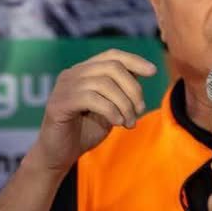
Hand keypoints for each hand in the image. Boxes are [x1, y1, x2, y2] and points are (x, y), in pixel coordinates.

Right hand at [30, 49, 155, 173]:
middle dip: (133, 88)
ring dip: (124, 104)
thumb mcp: (110, 108)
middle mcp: (71, 74)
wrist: (60, 155)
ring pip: (104, 83)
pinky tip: (117, 123)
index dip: (134, 60)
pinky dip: (111, 110)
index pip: (112, 55)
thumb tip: (144, 72)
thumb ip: (121, 90)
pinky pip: (92, 99)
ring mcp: (63, 87)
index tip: (153, 72)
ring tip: (129, 122)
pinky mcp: (58, 104)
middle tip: (140, 110)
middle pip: (111, 67)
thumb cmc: (84, 132)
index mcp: (83, 71)